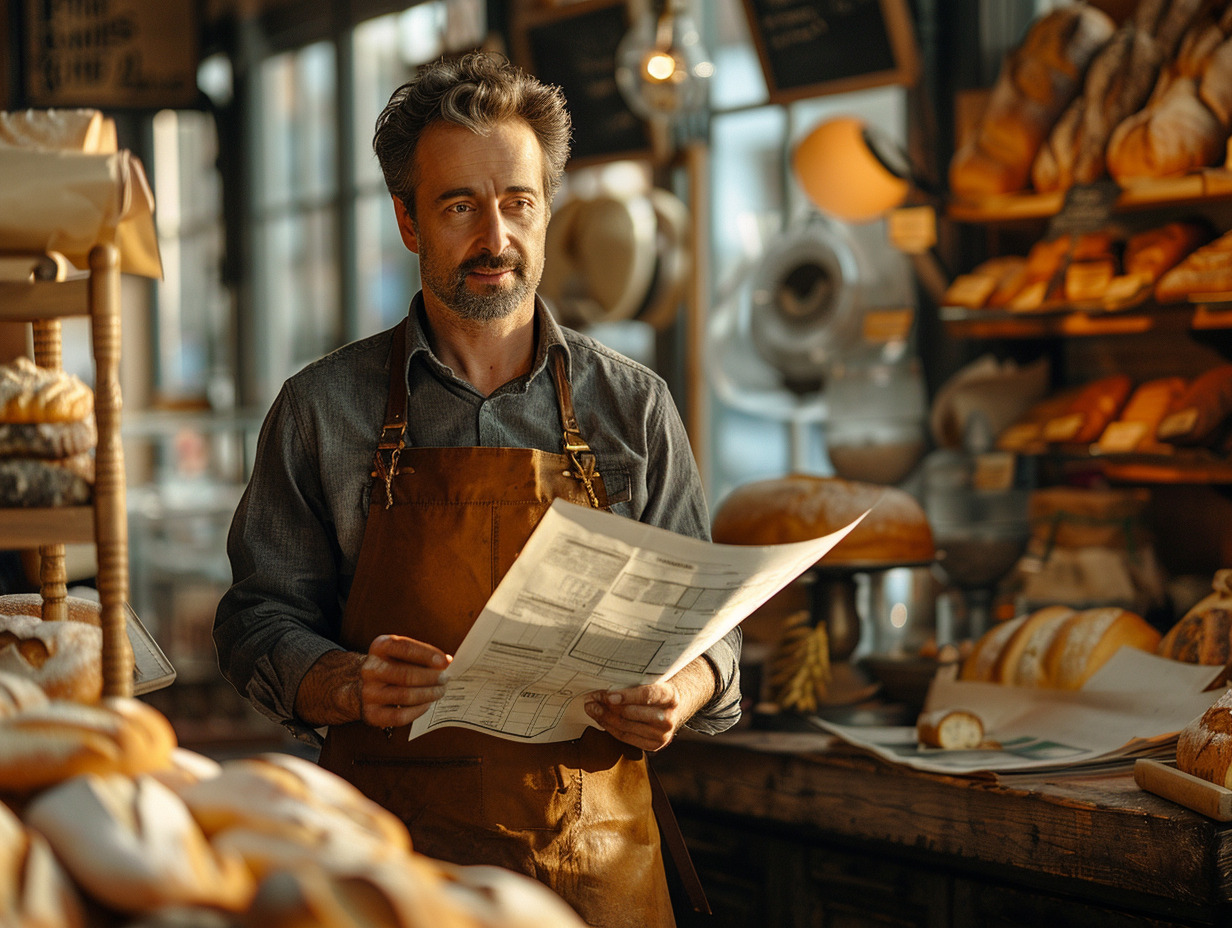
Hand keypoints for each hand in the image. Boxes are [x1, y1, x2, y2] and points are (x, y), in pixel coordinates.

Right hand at [359, 634, 452, 728]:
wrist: (368, 685)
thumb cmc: (395, 665)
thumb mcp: (404, 652)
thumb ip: (424, 654)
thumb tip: (448, 663)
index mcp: (380, 647)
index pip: (405, 648)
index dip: (427, 655)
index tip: (445, 662)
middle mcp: (370, 669)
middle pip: (406, 675)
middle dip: (431, 678)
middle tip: (446, 679)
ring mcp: (368, 692)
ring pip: (405, 696)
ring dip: (429, 694)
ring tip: (440, 691)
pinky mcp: (371, 713)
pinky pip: (399, 716)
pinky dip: (418, 710)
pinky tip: (428, 704)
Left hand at [583, 657, 715, 751]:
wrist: (672, 708)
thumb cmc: (656, 690)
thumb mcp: (652, 680)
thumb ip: (635, 680)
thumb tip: (605, 677)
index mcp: (671, 696)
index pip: (647, 695)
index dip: (627, 696)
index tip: (608, 695)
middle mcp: (668, 718)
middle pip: (632, 713)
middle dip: (608, 705)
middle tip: (591, 697)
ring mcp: (662, 735)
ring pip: (625, 726)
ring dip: (604, 716)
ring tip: (591, 707)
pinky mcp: (653, 745)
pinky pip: (625, 736)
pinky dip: (609, 727)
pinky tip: (600, 718)